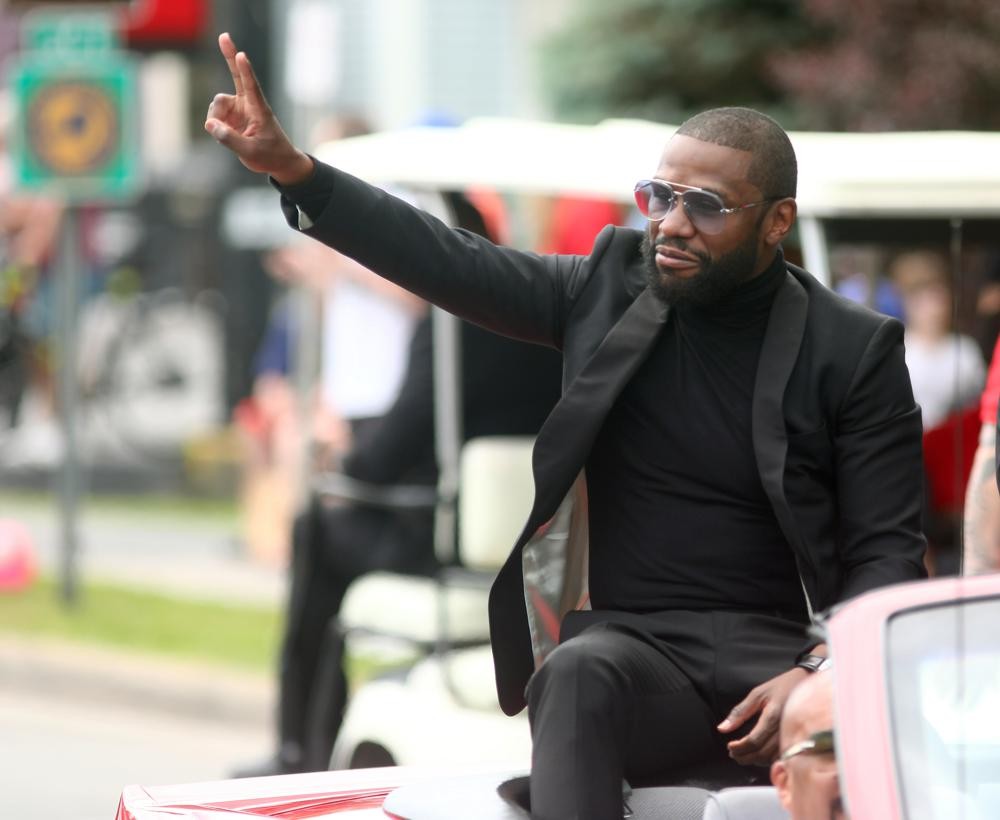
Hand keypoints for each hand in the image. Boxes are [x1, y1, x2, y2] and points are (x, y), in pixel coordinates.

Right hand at [204, 33, 313, 184]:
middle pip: (235, 76)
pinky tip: (226, 137)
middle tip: (224, 35)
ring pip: (216, 106)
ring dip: (216, 119)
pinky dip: (215, 127)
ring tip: (228, 136)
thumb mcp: (251, 152)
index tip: (242, 56)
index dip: (245, 71)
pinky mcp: (230, 117)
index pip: (251, 87)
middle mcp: (248, 105)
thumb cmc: (270, 156)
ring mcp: (238, 109)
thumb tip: (210, 125)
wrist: (277, 162)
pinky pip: (214, 118)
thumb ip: (230, 139)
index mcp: (260, 110)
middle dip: (229, 56)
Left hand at [716, 667, 808, 765]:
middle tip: (733, 754)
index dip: (739, 748)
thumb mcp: (757, 694)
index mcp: (773, 717)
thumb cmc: (781, 686)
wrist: (806, 683)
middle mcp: (784, 730)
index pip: (753, 741)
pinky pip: (782, 757)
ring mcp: (793, 737)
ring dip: (755, 761)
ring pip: (772, 759)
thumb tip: (722, 728)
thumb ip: (740, 712)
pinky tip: (760, 756)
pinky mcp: (798, 740)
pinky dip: (768, 760)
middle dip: (744, 757)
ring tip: (743, 756)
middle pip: (762, 753)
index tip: (729, 746)